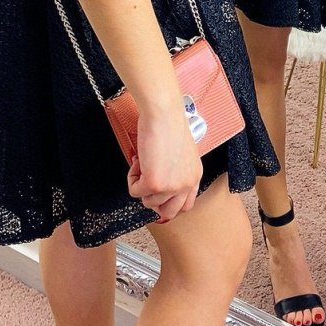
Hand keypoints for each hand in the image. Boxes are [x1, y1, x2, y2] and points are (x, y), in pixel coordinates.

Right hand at [127, 103, 202, 222]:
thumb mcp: (181, 153)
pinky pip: (135, 191)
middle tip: (145, 182)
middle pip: (168, 212)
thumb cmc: (170, 124)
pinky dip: (131, 178)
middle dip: (153, 200)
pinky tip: (138, 160)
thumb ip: (175, 170)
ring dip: (140, 184)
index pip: (185, 205)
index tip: (157, 194)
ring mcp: (171, 186)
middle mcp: (186, 184)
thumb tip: (158, 181)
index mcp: (194, 176)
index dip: (168, 203)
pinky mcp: (154, 183)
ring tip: (143, 162)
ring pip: (148, 201)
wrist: (163, 113)